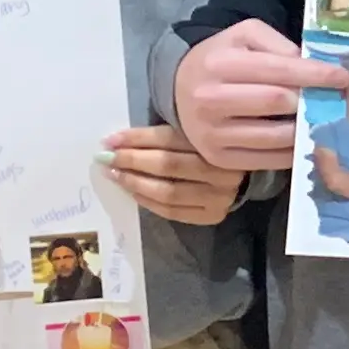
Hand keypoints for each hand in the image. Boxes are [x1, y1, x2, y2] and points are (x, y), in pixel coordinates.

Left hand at [103, 124, 242, 227]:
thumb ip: (161, 137)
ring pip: (168, 192)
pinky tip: (133, 192)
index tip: (110, 140)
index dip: (137, 139)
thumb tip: (115, 142)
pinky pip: (172, 211)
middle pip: (168, 165)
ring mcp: (219, 196)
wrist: (241, 175)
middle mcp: (222, 170)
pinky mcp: (212, 215)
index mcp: (217, 141)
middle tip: (108, 159)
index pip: (169, 138)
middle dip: (132, 160)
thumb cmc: (207, 148)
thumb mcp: (190, 133)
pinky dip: (148, 202)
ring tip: (116, 176)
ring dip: (136, 183)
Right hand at [174, 22, 348, 170]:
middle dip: (311, 100)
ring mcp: (212, 133)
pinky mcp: (217, 158)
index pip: (278, 70)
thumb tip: (311, 66)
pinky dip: (290, 152)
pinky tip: (302, 139)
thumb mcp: (244, 37)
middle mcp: (211, 99)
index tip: (343, 77)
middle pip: (277, 102)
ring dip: (304, 129)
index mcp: (220, 64)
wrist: (178, 88)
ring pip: (275, 136)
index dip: (314, 75)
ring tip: (320, 120)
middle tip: (335, 98)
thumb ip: (278, 44)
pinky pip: (266, 160)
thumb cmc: (221, 58)